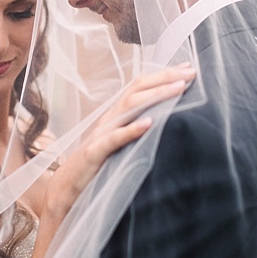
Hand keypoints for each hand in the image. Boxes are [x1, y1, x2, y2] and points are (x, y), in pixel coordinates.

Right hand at [44, 63, 195, 221]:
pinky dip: (131, 130)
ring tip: (178, 89)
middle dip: (164, 78)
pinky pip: (114, 139)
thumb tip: (166, 122)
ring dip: (155, 96)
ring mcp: (101, 134)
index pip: (139, 87)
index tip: (188, 68)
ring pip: (128, 107)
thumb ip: (136, 130)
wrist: (65, 188)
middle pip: (136, 90)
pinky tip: (148, 124)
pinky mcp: (95, 153)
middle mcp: (109, 119)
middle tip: (191, 73)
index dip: (163, 75)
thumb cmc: (97, 167)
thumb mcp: (119, 144)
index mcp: (115, 116)